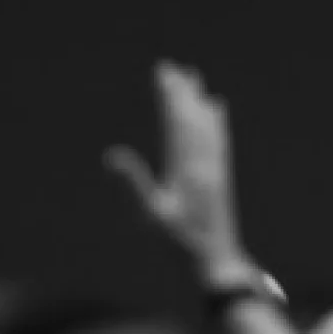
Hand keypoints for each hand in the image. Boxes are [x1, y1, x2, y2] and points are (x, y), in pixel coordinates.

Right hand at [106, 62, 248, 273]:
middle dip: (182, 92)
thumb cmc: (180, 247)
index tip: (162, 71)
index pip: (176, 122)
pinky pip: (218, 142)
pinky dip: (215, 122)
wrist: (217, 266)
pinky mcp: (220, 181)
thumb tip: (112, 155)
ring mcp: (215, 171)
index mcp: (186, 169)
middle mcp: (204, 164)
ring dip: (199, 102)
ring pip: (208, 127)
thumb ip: (133, 184)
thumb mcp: (150, 218)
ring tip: (196, 79)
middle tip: (174, 67)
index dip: (169, 96)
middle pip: (193, 119)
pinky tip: (217, 114)